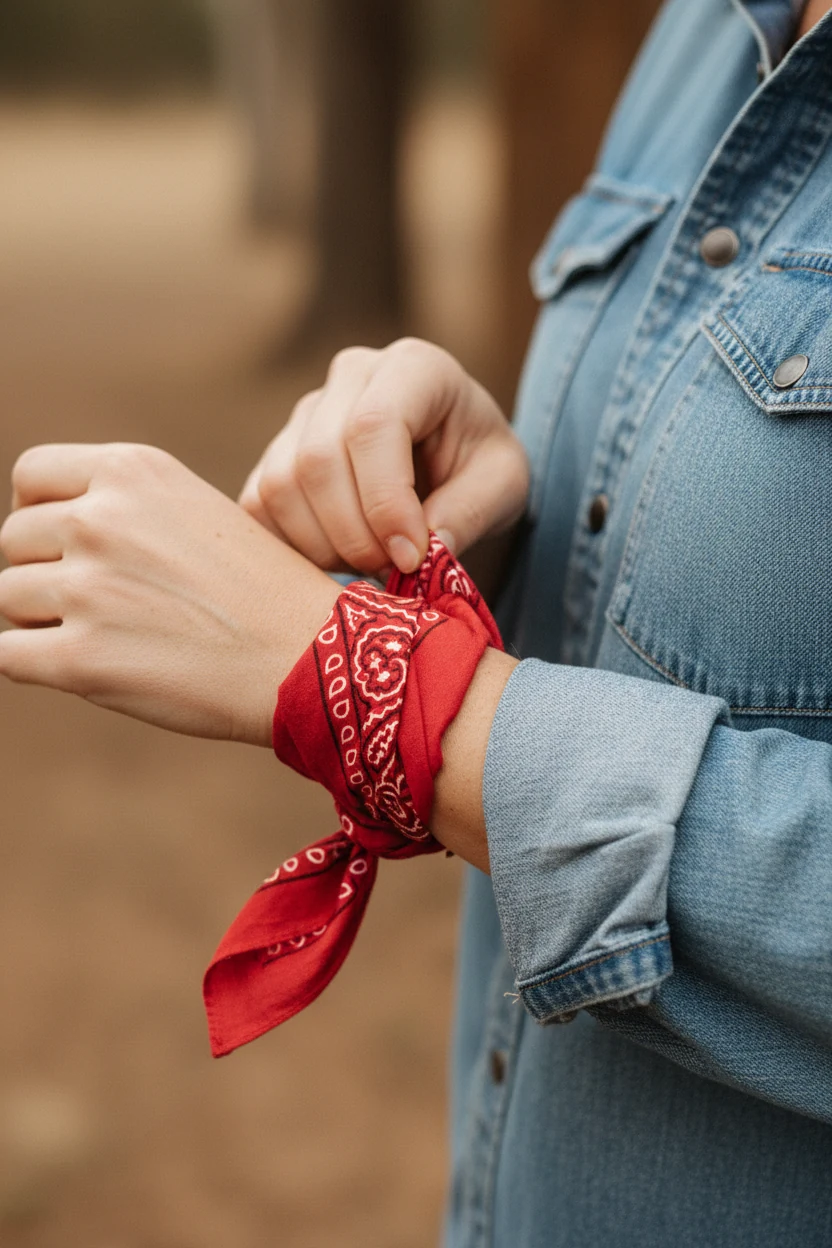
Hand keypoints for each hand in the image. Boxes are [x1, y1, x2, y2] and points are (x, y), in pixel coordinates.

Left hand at [0, 444, 338, 743]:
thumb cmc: (260, 592)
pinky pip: (6, 655)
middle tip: (102, 605)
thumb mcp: (195, 512)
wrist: (312, 658)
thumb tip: (36, 533)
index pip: (31, 475)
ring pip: (7, 599)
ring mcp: (88, 588)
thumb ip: (121, 508)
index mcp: (132, 471)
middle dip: (44, 573)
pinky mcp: (80, 658)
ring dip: (44, 622)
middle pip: (14, 541)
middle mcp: (102, 518)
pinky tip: (82, 667)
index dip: (38, 513)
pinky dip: (33, 664)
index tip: (65, 545)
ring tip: (110, 637)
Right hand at [239, 338, 529, 574]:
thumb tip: (426, 551)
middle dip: (355, 534)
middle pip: (319, 459)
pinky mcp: (276, 453)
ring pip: (281, 485)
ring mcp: (306, 412)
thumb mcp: (505, 486)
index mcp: (415, 367)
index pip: (373, 425)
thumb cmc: (480, 466)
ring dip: (323, 546)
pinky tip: (338, 557)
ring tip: (371, 564)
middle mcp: (350, 375)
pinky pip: (258, 505)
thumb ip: (471, 512)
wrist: (452, 463)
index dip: (386, 501)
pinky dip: (292, 548)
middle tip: (393, 572)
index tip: (412, 556)